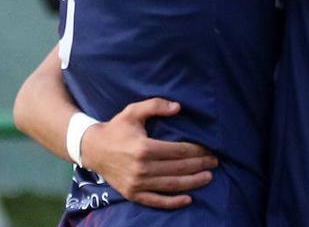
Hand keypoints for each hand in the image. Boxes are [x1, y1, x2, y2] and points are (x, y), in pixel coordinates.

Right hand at [81, 98, 217, 208]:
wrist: (92, 149)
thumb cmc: (116, 128)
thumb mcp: (133, 111)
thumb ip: (156, 106)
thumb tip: (178, 107)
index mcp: (144, 148)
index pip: (178, 151)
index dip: (196, 150)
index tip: (210, 149)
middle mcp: (141, 168)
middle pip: (178, 168)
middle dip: (199, 165)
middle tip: (215, 162)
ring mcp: (136, 184)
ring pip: (171, 185)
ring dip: (192, 182)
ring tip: (208, 177)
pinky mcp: (132, 194)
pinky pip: (156, 201)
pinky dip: (173, 202)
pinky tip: (188, 199)